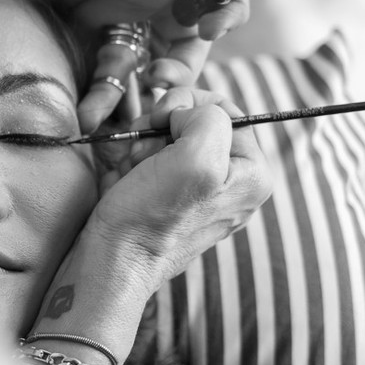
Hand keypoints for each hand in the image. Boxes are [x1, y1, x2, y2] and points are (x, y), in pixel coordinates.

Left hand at [0, 0, 249, 132]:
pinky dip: (105, 104)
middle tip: (162, 86)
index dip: (230, 4)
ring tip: (119, 115)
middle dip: (186, 69)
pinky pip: (108, 86)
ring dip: (144, 97)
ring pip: (149, 71)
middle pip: (193, 41)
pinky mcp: (82, 52)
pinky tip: (86, 117)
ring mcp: (113, 27)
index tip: (208, 30)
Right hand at [31, 89, 271, 359]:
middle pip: (194, 122)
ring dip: (143, 146)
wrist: (112, 260)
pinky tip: (128, 181)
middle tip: (145, 152)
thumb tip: (187, 113)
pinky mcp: (168, 199)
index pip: (226, 108)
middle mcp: (232, 182)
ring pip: (168, 139)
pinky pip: (151, 160)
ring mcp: (198, 192)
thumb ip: (210, 117)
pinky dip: (134, 163)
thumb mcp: (198, 156)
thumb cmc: (153, 215)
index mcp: (252, 173)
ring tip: (135, 171)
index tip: (162, 118)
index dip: (189, 104)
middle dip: (161, 129)